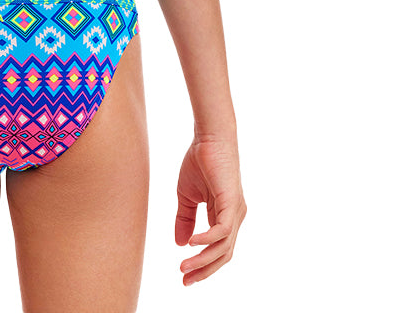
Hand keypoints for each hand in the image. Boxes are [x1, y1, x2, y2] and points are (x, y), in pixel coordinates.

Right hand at [174, 134, 246, 284]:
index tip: (184, 275)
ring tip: (183, 267)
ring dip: (202, 260)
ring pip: (223, 247)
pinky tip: (190, 243)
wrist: (209, 136)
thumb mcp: (186, 195)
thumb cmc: (200, 161)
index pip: (217, 249)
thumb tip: (179, 244)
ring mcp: (235, 211)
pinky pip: (221, 231)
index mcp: (225, 216)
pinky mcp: (231, 203)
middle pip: (223, 254)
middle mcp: (234, 217)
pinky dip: (206, 240)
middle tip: (185, 279)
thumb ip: (184, 218)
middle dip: (204, 270)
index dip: (201, 264)